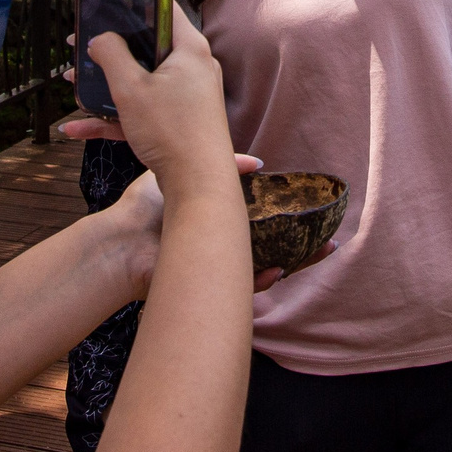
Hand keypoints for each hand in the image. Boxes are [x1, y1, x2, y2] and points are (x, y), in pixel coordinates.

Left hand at [77, 149, 330, 294]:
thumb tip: (258, 163)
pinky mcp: (209, 283)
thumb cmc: (143, 208)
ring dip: (294, 262)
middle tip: (329, 240)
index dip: (288, 216)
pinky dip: (261, 281)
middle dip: (303, 244)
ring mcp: (217, 263)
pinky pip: (242, 288)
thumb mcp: (179, 173)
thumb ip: (216, 165)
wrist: (122, 242)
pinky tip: (278, 272)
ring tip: (321, 252)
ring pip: (264, 266)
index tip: (316, 210)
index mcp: (217, 216)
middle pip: (270, 244)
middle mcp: (221, 241)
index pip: (261, 217)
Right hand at [79, 9, 237, 190]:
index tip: (104, 6)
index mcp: (189, 49)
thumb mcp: (131, 88)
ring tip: (72, 85)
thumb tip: (100, 38)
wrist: (199, 187)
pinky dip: (116, 117)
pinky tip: (77, 128)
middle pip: (146, 48)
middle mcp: (193, 68)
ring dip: (106, 86)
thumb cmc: (172, 132)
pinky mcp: (180, 121)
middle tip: (79, 51)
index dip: (132, 4)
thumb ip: (111, 54)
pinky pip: (144, 110)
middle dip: (109, 52)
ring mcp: (187, 96)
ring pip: (141, 82)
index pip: (163, 9)